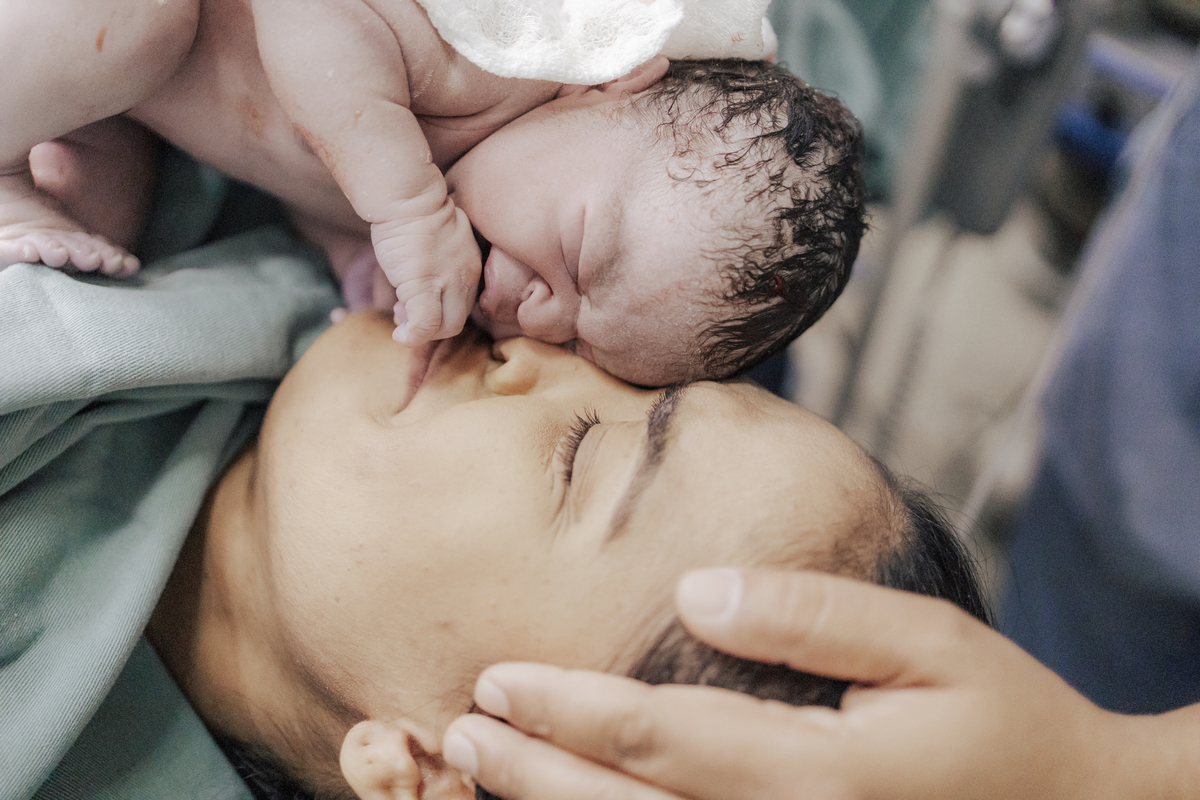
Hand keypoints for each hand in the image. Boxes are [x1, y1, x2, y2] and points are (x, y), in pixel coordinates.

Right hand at [372, 193, 479, 344]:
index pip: (465, 303)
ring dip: (423, 331)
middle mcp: (466, 277)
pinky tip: (399, 332)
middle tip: (406, 315)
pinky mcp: (423, 287)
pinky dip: (413, 336)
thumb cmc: (414, 208)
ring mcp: (447, 283)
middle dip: (433, 326)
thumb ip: (441, 256)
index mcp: (471, 263)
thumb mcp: (440, 235)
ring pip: (447, 327)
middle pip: (459, 320)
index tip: (420, 304)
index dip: (442, 311)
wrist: (407, 195)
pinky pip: (425, 326)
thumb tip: (424, 270)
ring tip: (401, 318)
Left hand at [443, 569, 1164, 799]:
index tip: (498, 676)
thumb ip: (811, 615)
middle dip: (527, 771)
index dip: (563, 708)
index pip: (653, 738)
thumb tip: (694, 588)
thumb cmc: (1003, 724)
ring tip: (480, 775)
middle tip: (459, 729)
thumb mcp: (930, 647)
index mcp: (816, 777)